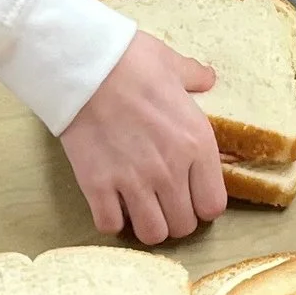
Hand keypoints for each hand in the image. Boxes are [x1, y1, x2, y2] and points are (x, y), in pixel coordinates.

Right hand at [61, 30, 226, 242]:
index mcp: (197, 144)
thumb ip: (195, 77)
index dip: (202, 204)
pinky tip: (110, 202)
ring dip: (147, 224)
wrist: (82, 63)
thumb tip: (207, 78)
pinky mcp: (97, 185)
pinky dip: (111, 219)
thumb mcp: (174, 65)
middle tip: (162, 201)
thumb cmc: (131, 60)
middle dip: (175, 218)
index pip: (213, 205)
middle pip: (183, 226)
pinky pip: (110, 225)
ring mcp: (133, 181)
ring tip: (139, 206)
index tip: (190, 194)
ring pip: (152, 234)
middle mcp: (170, 170)